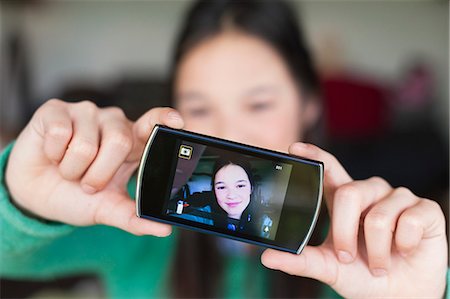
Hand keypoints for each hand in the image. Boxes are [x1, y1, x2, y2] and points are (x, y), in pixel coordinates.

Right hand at [5, 99, 183, 235]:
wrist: (35, 195)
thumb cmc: (77, 196)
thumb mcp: (108, 209)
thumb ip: (134, 217)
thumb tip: (164, 229)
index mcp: (132, 142)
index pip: (154, 123)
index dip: (164, 119)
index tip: (177, 122)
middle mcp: (114, 123)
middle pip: (119, 142)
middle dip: (99, 174)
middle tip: (88, 184)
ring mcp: (86, 113)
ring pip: (86, 144)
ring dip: (73, 169)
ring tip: (69, 169)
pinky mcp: (56, 110)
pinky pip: (60, 133)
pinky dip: (53, 154)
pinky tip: (52, 154)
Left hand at [261, 142, 447, 297]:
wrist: (399, 296)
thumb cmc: (363, 276)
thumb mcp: (329, 269)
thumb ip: (300, 261)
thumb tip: (267, 257)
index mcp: (345, 201)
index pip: (330, 170)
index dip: (315, 156)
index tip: (294, 148)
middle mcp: (370, 193)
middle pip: (350, 194)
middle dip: (345, 232)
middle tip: (347, 257)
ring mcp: (398, 199)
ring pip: (379, 215)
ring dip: (377, 251)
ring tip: (380, 265)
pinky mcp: (425, 209)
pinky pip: (410, 221)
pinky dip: (404, 246)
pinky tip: (406, 250)